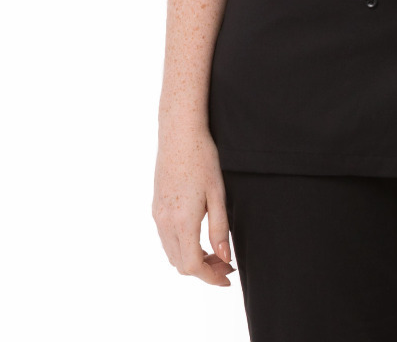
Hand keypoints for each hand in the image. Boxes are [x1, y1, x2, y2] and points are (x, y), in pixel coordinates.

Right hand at [152, 126, 235, 285]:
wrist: (179, 132)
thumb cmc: (202, 159)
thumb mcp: (218, 194)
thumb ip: (220, 229)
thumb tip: (224, 257)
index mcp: (181, 221)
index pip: (192, 266)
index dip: (210, 277)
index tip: (227, 277)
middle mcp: (164, 222)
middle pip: (180, 264)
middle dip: (204, 269)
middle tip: (226, 262)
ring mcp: (157, 214)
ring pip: (171, 253)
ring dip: (191, 258)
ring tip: (214, 250)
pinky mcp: (156, 205)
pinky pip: (165, 238)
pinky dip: (181, 246)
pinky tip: (198, 235)